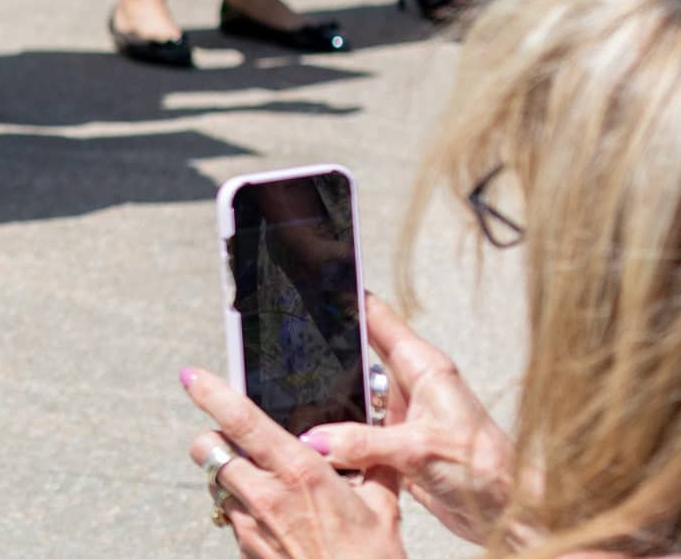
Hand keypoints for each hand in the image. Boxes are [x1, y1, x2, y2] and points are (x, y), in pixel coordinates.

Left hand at [183, 367, 404, 558]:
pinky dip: (244, 512)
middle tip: (235, 441)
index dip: (211, 393)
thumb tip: (373, 437)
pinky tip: (276, 522)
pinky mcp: (245, 550)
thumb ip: (371, 465)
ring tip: (265, 485)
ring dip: (229, 478)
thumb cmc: (371, 558)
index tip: (191, 376)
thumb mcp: (382, 505)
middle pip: (208, 449)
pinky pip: (232, 519)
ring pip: (216, 484)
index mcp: (299, 472)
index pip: (242, 421)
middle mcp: (266, 495)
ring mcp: (250, 526)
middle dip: (213, 438)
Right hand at [298, 294, 518, 545]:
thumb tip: (317, 439)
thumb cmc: (487, 470)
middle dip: (325, 353)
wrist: (507, 511)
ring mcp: (402, 414)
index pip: (378, 318)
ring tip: (297, 397)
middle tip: (288, 345)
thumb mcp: (418, 450)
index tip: (314, 285)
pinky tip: (318, 441)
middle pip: (357, 355)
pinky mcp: (395, 444)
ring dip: (330, 401)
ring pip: (351, 395)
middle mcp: (411, 386)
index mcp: (424, 368)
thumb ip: (362, 442)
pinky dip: (337, 435)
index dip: (347, 299)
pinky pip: (354, 430)